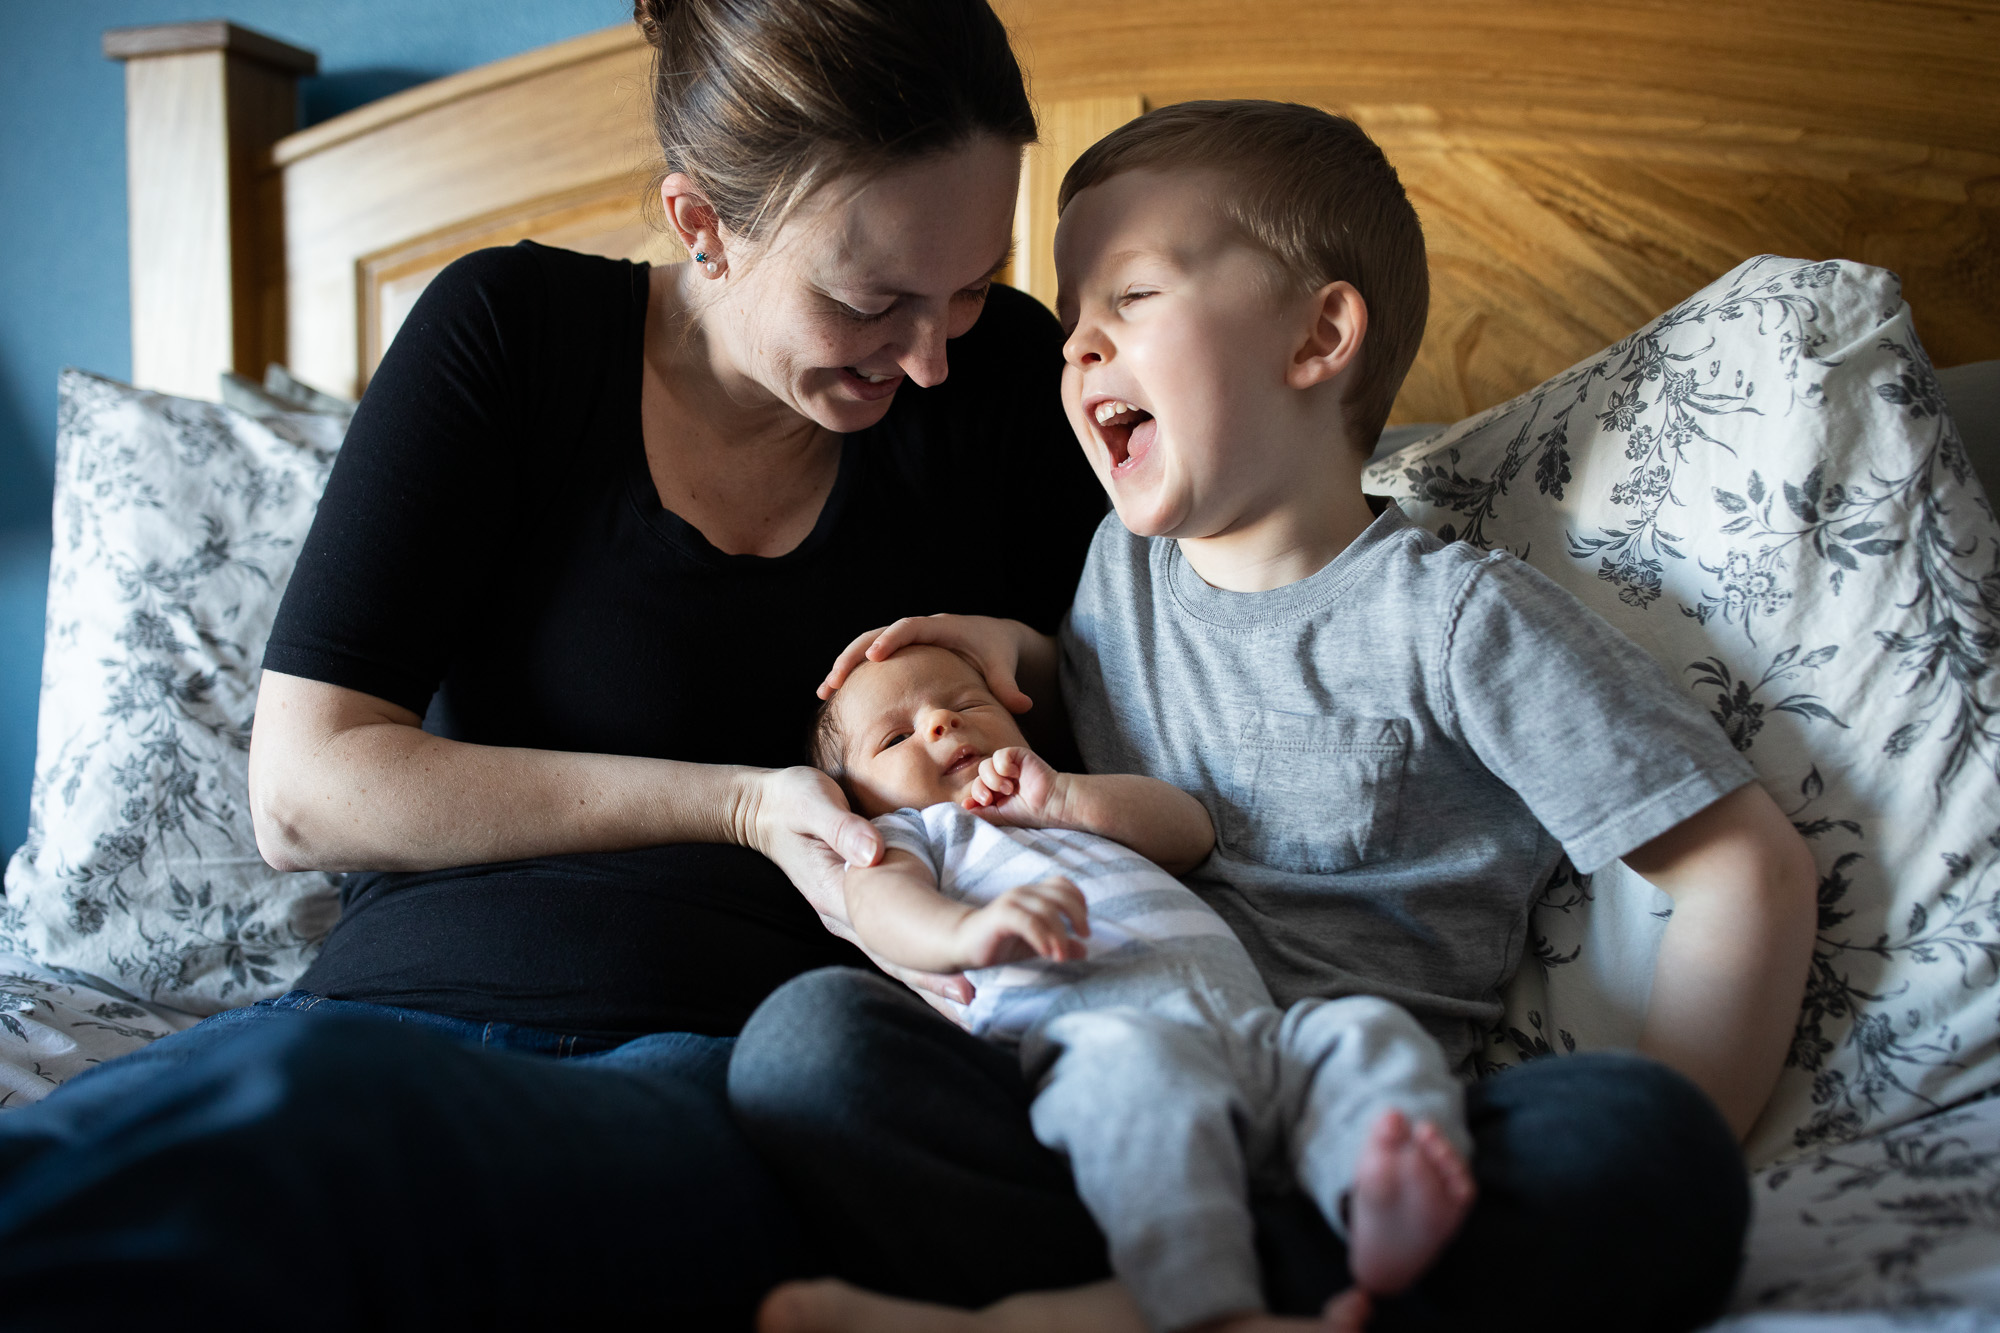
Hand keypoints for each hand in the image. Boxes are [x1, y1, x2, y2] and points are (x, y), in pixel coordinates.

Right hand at [735, 766, 971, 1002]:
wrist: (762, 806)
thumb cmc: (790, 800)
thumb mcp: (813, 803)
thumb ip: (842, 827)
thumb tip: (873, 855)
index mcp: (834, 894)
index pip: (885, 940)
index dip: (921, 964)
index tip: (958, 981)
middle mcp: (841, 915)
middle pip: (891, 957)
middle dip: (930, 982)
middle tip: (971, 1002)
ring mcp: (847, 914)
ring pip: (891, 953)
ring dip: (925, 976)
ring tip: (964, 1001)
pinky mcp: (855, 906)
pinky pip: (889, 937)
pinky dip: (914, 955)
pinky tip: (939, 967)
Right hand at [818, 614, 1037, 713]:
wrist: (993, 638)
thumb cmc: (996, 651)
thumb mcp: (1002, 666)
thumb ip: (1008, 686)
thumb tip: (1024, 705)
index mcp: (941, 628)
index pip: (910, 627)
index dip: (891, 639)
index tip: (874, 655)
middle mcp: (918, 630)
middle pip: (876, 634)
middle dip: (853, 656)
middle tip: (833, 680)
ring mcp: (905, 640)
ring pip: (865, 646)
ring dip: (844, 666)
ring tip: (824, 691)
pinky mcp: (899, 652)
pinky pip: (869, 659)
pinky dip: (852, 673)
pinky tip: (834, 695)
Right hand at [950, 878, 1089, 968]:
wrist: (961, 946)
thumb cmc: (999, 944)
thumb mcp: (1035, 945)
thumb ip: (1059, 944)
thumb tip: (1084, 950)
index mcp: (1033, 895)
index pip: (1063, 885)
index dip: (1079, 901)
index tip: (1084, 928)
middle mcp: (1023, 893)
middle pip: (1060, 894)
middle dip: (1077, 915)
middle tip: (1083, 937)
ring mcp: (1011, 902)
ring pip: (1047, 909)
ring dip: (1060, 934)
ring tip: (1061, 957)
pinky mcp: (999, 916)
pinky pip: (1027, 922)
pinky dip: (1042, 937)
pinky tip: (1047, 954)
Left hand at [962, 746, 1068, 827]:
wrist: (1052, 803)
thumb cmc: (1031, 812)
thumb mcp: (1001, 816)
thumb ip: (982, 812)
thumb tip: (962, 807)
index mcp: (996, 793)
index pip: (975, 789)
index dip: (973, 796)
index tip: (979, 804)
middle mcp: (1000, 779)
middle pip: (977, 778)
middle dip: (980, 789)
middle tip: (991, 799)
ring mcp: (1008, 766)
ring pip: (984, 765)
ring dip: (993, 779)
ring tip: (1009, 789)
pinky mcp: (1017, 755)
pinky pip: (999, 755)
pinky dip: (1003, 765)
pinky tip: (1014, 774)